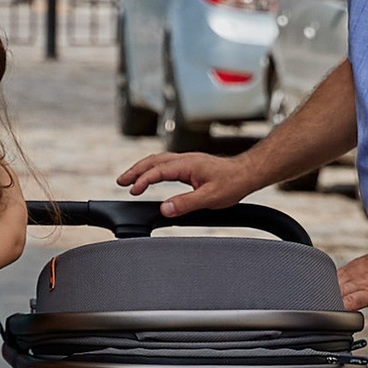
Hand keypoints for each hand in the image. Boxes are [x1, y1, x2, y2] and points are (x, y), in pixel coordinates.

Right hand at [114, 148, 248, 217]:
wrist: (247, 173)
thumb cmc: (233, 183)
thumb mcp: (209, 198)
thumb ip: (185, 203)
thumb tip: (164, 209)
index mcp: (187, 164)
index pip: (157, 170)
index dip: (142, 180)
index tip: (132, 190)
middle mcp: (185, 159)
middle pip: (153, 161)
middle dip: (135, 170)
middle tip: (120, 181)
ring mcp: (187, 161)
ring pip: (158, 160)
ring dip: (142, 169)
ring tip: (129, 180)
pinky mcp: (191, 165)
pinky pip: (166, 164)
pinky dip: (153, 170)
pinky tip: (151, 177)